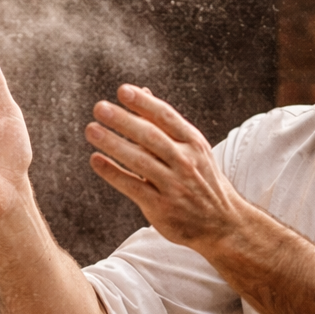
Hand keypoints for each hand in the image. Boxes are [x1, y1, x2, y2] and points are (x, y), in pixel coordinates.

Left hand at [86, 86, 250, 249]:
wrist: (222, 223)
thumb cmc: (201, 179)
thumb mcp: (193, 148)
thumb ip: (166, 123)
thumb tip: (142, 91)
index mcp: (193, 143)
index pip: (166, 117)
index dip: (144, 103)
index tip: (122, 90)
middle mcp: (185, 161)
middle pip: (151, 137)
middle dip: (124, 121)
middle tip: (99, 108)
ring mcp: (174, 185)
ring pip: (140, 160)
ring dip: (114, 144)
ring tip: (92, 130)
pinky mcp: (162, 207)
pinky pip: (133, 186)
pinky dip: (113, 173)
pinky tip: (96, 160)